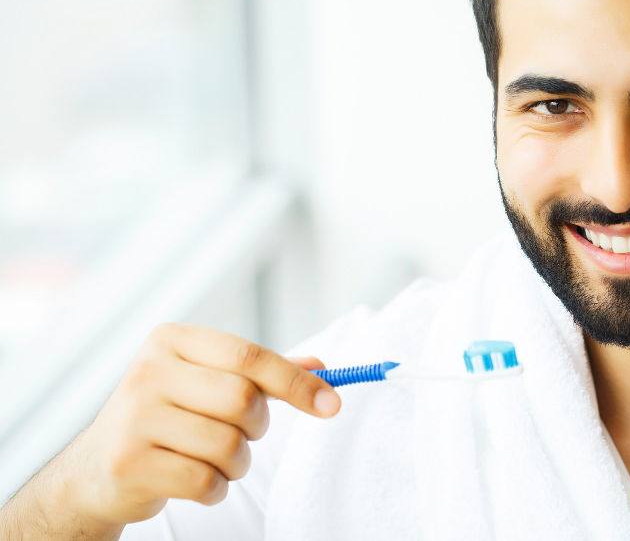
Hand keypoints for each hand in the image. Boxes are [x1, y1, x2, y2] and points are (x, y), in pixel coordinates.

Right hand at [49, 323, 338, 530]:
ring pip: (228, 444)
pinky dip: (214, 488)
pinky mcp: (129, 462)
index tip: (332, 404)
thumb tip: (323, 367)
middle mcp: (148, 371)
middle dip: (257, 426)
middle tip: (242, 433)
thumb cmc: (169, 417)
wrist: (97, 468)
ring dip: (237, 462)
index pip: (249, 356)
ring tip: (215, 459)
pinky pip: (204, 481)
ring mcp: (134, 417)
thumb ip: (265, 373)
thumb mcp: (210, 382)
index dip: (296, 382)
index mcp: (172, 341)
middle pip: (243, 400)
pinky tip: (194, 481)